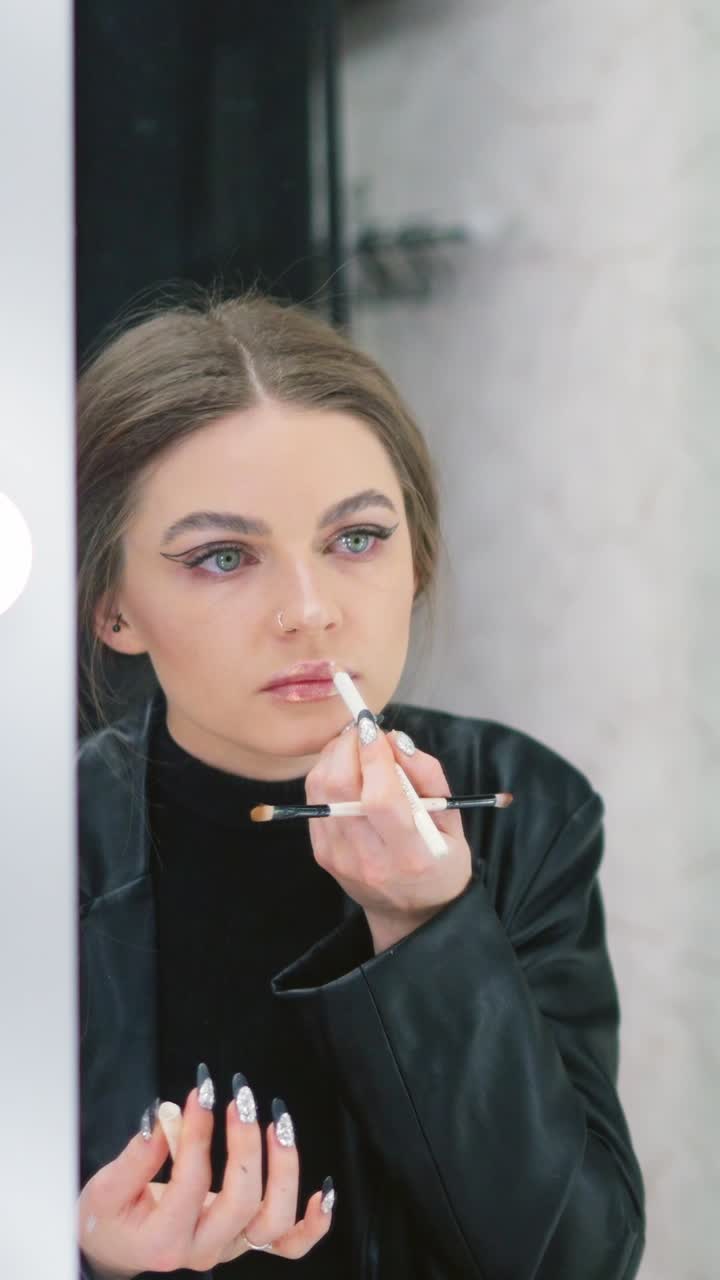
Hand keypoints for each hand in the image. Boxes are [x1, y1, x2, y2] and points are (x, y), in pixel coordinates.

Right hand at [78, 1084, 332, 1274]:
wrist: (114, 1246)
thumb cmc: (109, 1215)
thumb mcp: (105, 1188)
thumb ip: (135, 1158)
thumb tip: (163, 1118)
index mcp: (164, 1239)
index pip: (193, 1183)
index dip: (199, 1134)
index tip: (200, 1092)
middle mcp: (202, 1249)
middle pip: (242, 1201)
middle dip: (246, 1144)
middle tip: (240, 1098)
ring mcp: (228, 1247)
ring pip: (273, 1222)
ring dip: (284, 1169)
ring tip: (277, 1122)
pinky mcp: (243, 1239)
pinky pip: (288, 1245)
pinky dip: (312, 1224)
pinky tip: (323, 1191)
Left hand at [305, 723, 472, 951]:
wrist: (412, 915)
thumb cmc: (441, 861)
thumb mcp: (454, 822)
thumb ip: (429, 776)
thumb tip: (394, 739)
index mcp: (410, 854)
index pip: (380, 798)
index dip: (374, 756)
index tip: (375, 727)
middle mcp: (369, 859)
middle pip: (339, 788)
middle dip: (348, 747)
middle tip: (364, 731)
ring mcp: (339, 858)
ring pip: (320, 791)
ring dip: (334, 756)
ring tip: (355, 746)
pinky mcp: (321, 854)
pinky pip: (313, 801)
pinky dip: (326, 774)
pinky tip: (345, 770)